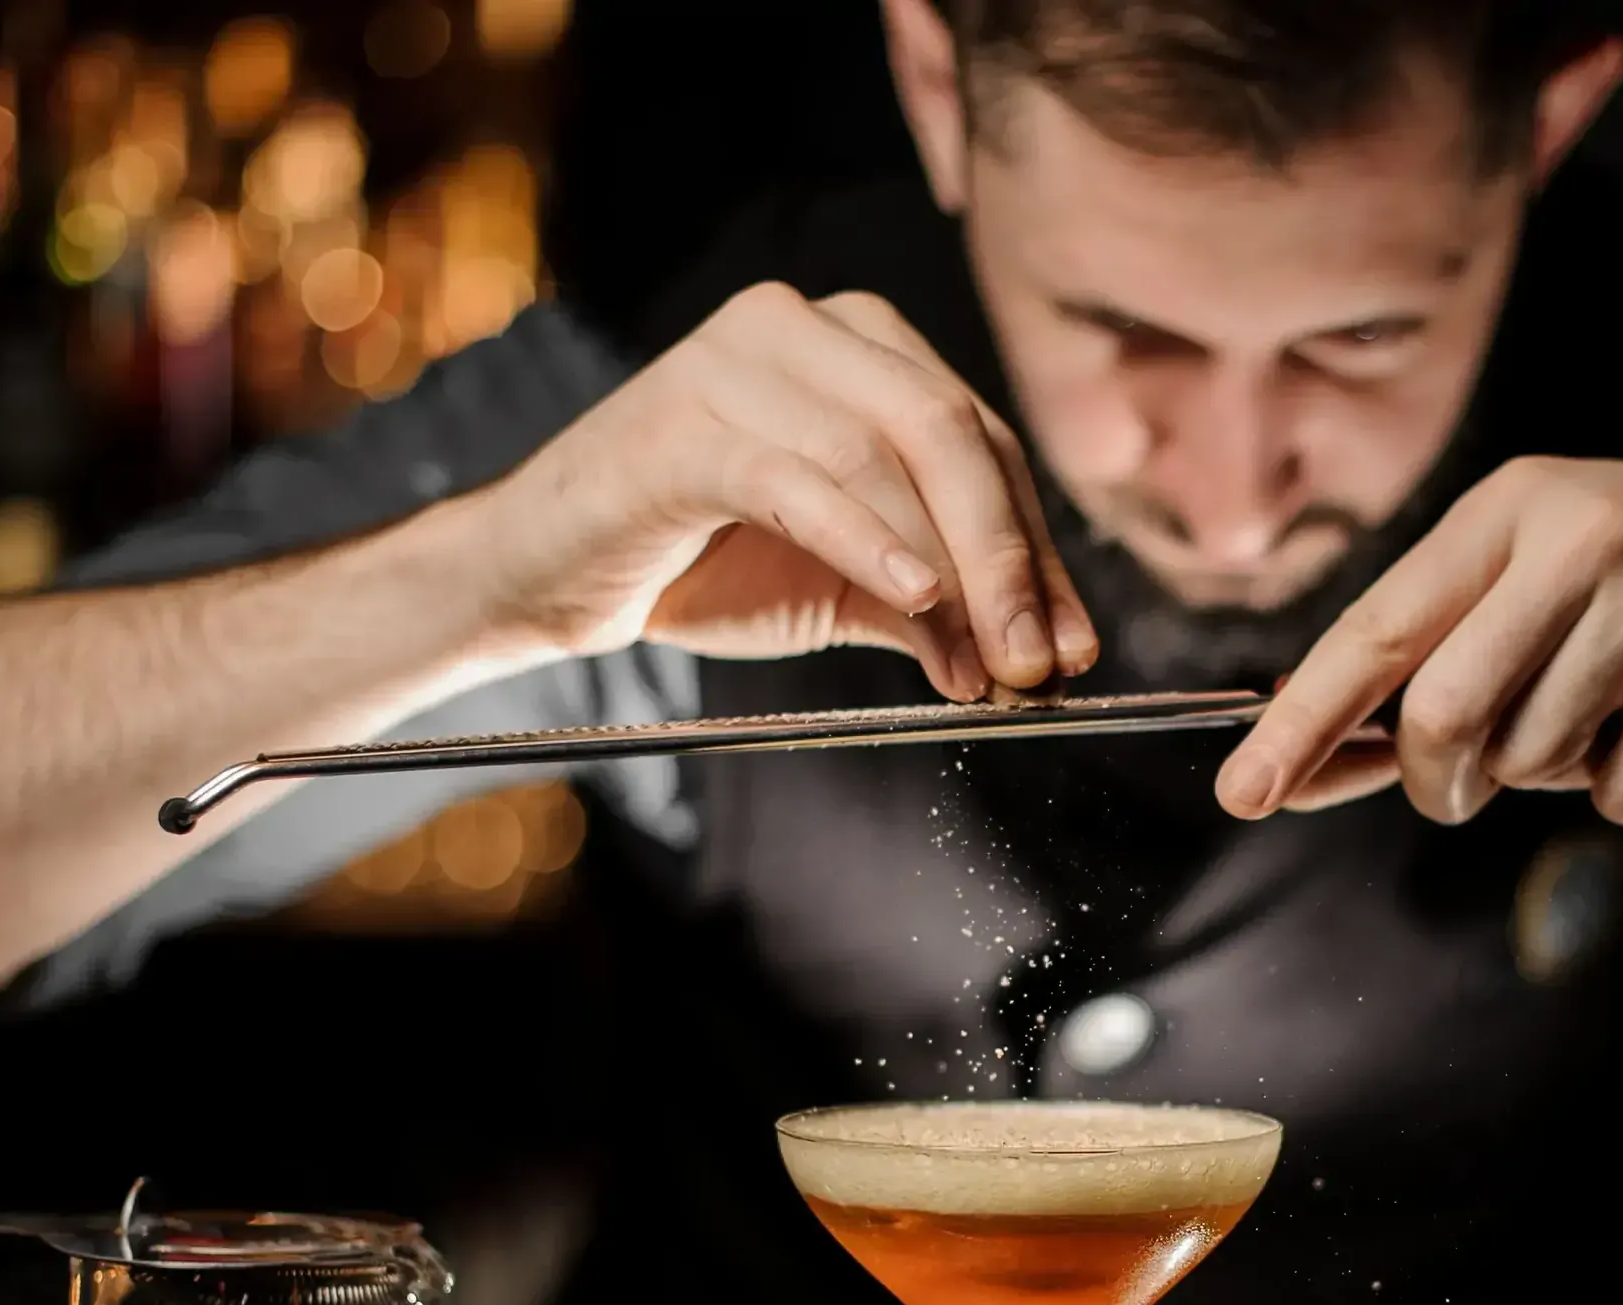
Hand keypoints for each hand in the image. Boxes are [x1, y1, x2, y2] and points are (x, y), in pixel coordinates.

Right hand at [479, 283, 1095, 700]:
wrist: (546, 580)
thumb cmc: (697, 567)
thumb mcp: (842, 590)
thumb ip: (935, 608)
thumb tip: (1030, 660)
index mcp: (855, 343)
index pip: (980, 439)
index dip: (1037, 545)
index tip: (1076, 642)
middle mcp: (799, 325)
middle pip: (947, 431)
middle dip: (1009, 557)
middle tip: (1041, 660)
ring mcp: (732, 362)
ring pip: (882, 454)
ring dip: (950, 569)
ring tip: (985, 659)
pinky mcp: (677, 424)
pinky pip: (797, 478)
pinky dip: (866, 539)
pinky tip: (917, 597)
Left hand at [1213, 457, 1622, 821]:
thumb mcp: (1536, 588)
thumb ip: (1420, 673)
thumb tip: (1296, 762)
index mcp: (1509, 507)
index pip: (1375, 628)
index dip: (1301, 722)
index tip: (1244, 793)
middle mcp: (1577, 531)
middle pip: (1444, 715)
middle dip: (1440, 783)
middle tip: (1466, 789)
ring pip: (1535, 760)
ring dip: (1557, 778)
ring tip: (1612, 716)